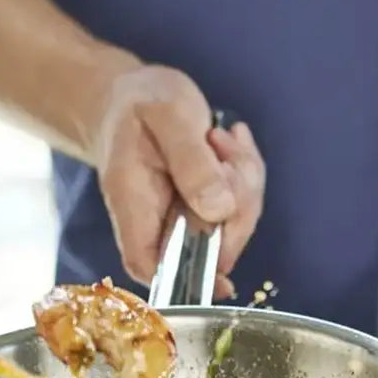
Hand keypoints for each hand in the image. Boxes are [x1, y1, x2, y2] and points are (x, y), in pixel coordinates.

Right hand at [92, 65, 264, 298]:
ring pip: (232, 226)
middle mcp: (158, 223)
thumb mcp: (167, 115)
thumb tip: (219, 210)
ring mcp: (184, 219)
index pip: (150, 265)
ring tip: (220, 138)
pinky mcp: (205, 207)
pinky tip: (229, 140)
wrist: (132, 95)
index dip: (185, 283)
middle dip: (237, 203)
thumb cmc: (140, 103)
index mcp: (134, 206)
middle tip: (222, 150)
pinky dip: (246, 172)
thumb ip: (191, 162)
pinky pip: (241, 206)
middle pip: (208, 249)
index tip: (222, 282)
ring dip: (243, 180)